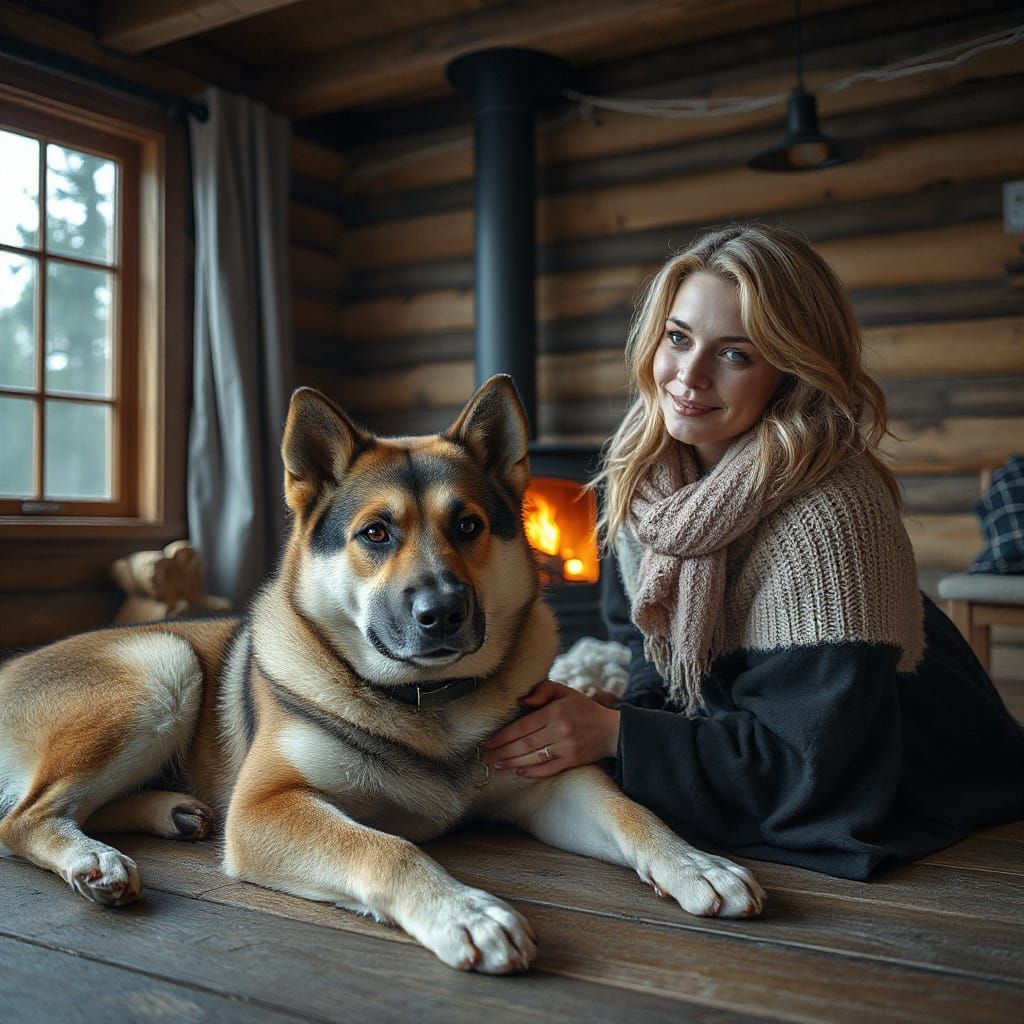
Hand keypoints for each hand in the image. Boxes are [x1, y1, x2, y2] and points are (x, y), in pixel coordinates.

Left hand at [481, 681, 619, 777]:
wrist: (613, 730)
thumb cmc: (585, 709)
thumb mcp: (566, 692)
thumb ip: (543, 690)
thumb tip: (522, 700)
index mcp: (555, 712)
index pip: (523, 726)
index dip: (504, 735)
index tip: (489, 741)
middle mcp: (560, 730)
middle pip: (525, 743)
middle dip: (504, 751)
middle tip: (488, 756)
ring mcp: (566, 748)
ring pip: (534, 757)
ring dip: (514, 762)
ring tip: (498, 765)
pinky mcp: (573, 761)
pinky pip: (549, 768)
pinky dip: (533, 771)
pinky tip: (520, 772)